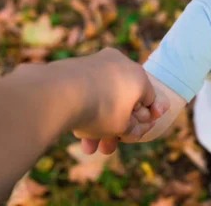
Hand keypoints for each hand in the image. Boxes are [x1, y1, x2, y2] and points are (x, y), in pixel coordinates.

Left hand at [53, 48, 169, 153]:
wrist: (60, 93)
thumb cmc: (101, 110)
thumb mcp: (122, 127)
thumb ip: (133, 128)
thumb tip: (133, 128)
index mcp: (139, 76)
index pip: (149, 98)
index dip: (145, 119)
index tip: (137, 133)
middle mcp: (120, 64)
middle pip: (123, 100)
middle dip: (117, 127)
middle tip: (109, 146)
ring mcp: (97, 63)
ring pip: (104, 97)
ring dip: (99, 124)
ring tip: (89, 148)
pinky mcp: (76, 66)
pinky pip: (88, 90)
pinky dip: (86, 109)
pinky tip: (77, 132)